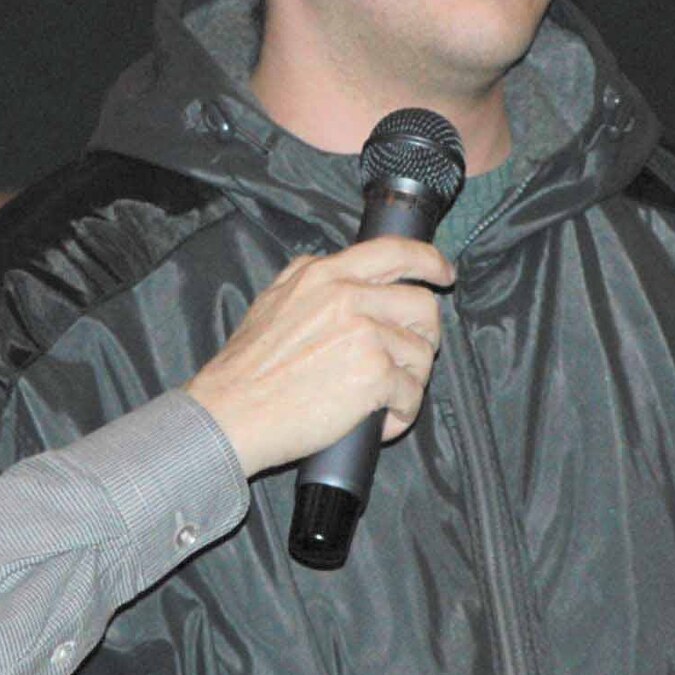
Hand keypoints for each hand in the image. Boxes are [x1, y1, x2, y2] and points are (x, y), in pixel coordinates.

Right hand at [186, 237, 452, 475]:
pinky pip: (411, 394)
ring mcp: (364, 334)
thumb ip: (305, 280)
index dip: (429, 261)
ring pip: (421, 354)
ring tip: (383, 402)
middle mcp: (348, 297)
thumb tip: (335, 271)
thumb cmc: (245, 369)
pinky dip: (400, 414)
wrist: (231, 413)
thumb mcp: (270, 302)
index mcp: (323, 275)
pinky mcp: (374, 374)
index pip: (394, 251)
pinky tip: (377, 423)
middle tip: (410, 359)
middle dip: (425, 335)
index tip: (443, 273)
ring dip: (409, 382)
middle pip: (422, 305)